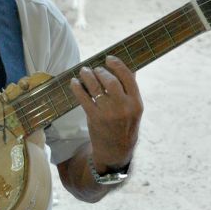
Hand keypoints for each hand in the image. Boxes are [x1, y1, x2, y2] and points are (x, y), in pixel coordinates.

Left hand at [70, 55, 142, 169]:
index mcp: (136, 103)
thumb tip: (128, 67)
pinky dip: (77, 88)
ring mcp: (108, 113)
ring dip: (88, 76)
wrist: (116, 151)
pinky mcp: (94, 118)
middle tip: (95, 69)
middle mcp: (124, 107)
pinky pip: (84, 98)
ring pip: (96, 88)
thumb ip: (131, 90)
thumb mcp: (135, 109)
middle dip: (101, 71)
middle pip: (111, 81)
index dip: (117, 65)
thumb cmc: (125, 126)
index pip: (128, 77)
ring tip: (84, 71)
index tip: (109, 58)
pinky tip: (74, 82)